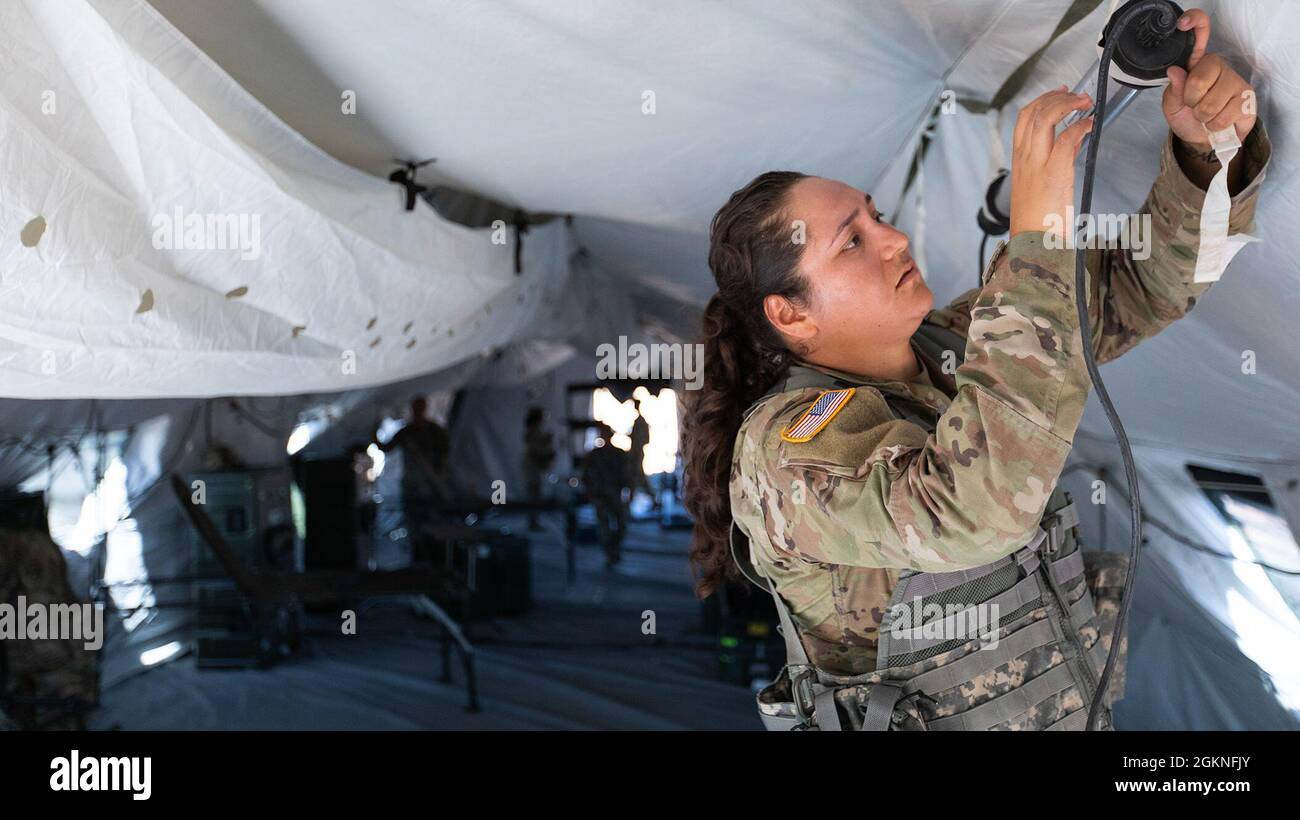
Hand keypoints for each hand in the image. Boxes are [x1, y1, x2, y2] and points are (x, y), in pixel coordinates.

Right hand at [1009, 87, 1093, 236]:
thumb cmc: (1038, 218)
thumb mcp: (1044, 183)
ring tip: (1085, 103)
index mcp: (1019, 159)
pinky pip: (1066, 139)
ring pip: (1045, 119)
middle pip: (1034, 112)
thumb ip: (1059, 157)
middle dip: (1057, 97)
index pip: (1023, 118)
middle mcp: (1025, 158)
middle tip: (1078, 96)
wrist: (1033, 242)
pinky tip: (1090, 125)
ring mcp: (1037, 164)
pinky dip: (1080, 127)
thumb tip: (1074, 138)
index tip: (1059, 93)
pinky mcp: (1053, 173)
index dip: (1042, 99)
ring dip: (1068, 105)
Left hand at [1162, 9, 1256, 149]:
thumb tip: (1175, 71)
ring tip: (1207, 115)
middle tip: (1195, 105)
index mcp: (1197, 62)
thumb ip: (1174, 90)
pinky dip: (1215, 124)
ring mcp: (1234, 80)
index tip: (1183, 24)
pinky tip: (1218, 121)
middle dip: (1191, 102)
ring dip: (1203, 116)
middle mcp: (1218, 65)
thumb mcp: (1173, 106)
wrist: (1205, 140)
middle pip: (1198, 80)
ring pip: (1211, 102)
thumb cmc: (1188, 117)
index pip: (1200, 34)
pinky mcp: (1247, 97)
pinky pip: (1224, 115)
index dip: (1195, 24)